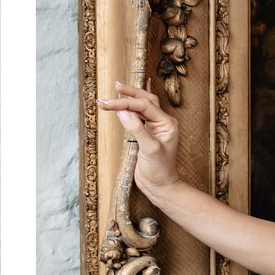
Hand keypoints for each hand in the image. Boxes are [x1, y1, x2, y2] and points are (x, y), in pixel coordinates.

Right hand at [98, 81, 183, 197]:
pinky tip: (130, 97)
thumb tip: (122, 111)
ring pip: (143, 105)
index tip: (108, 103)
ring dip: (129, 97)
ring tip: (116, 90)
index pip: (144, 106)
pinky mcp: (147, 133)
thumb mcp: (149, 149)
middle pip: (145, 99)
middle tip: (113, 87)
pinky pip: (140, 114)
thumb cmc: (159, 171)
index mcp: (166, 123)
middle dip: (129, 93)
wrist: (161, 187)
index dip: (125, 102)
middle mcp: (162, 122)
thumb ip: (136, 129)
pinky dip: (132, 106)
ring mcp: (155, 127)